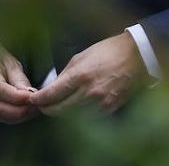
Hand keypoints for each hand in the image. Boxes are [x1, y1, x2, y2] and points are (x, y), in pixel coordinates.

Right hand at [0, 42, 38, 123]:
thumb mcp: (10, 62)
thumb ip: (20, 80)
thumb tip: (33, 96)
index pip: (0, 91)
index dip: (20, 99)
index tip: (36, 99)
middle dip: (20, 112)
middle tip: (37, 108)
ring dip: (16, 116)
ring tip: (31, 110)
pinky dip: (9, 117)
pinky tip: (20, 112)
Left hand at [29, 33, 147, 116]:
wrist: (136, 56)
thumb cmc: (107, 52)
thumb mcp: (80, 57)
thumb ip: (66, 74)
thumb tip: (54, 86)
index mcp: (79, 76)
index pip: (53, 94)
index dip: (40, 99)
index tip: (32, 100)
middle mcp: (89, 92)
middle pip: (61, 109)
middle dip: (48, 109)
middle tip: (40, 107)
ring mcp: (101, 102)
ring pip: (74, 117)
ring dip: (62, 114)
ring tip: (54, 109)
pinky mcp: (111, 108)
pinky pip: (89, 117)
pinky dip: (78, 116)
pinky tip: (73, 111)